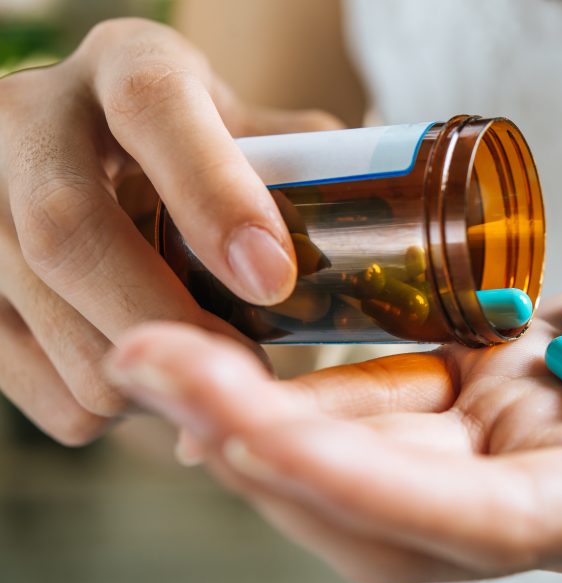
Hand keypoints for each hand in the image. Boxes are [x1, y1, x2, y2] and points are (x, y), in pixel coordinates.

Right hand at [0, 18, 341, 443]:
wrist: (99, 151)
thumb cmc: (206, 153)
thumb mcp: (257, 138)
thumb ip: (313, 178)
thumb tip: (388, 252)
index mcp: (129, 67)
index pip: (155, 109)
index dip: (213, 197)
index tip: (272, 279)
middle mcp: (31, 115)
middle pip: (71, 228)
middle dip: (165, 319)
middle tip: (242, 376)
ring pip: (37, 307)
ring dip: (134, 369)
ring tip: (200, 381)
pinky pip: (9, 365)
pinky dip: (86, 401)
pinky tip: (138, 384)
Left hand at [107, 244, 561, 582]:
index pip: (494, 525)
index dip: (373, 488)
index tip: (249, 435)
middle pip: (397, 504)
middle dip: (270, 447)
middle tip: (149, 364)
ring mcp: (536, 440)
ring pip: (379, 457)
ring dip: (271, 409)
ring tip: (161, 344)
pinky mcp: (519, 384)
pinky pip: (404, 394)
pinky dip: (327, 371)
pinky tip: (256, 327)